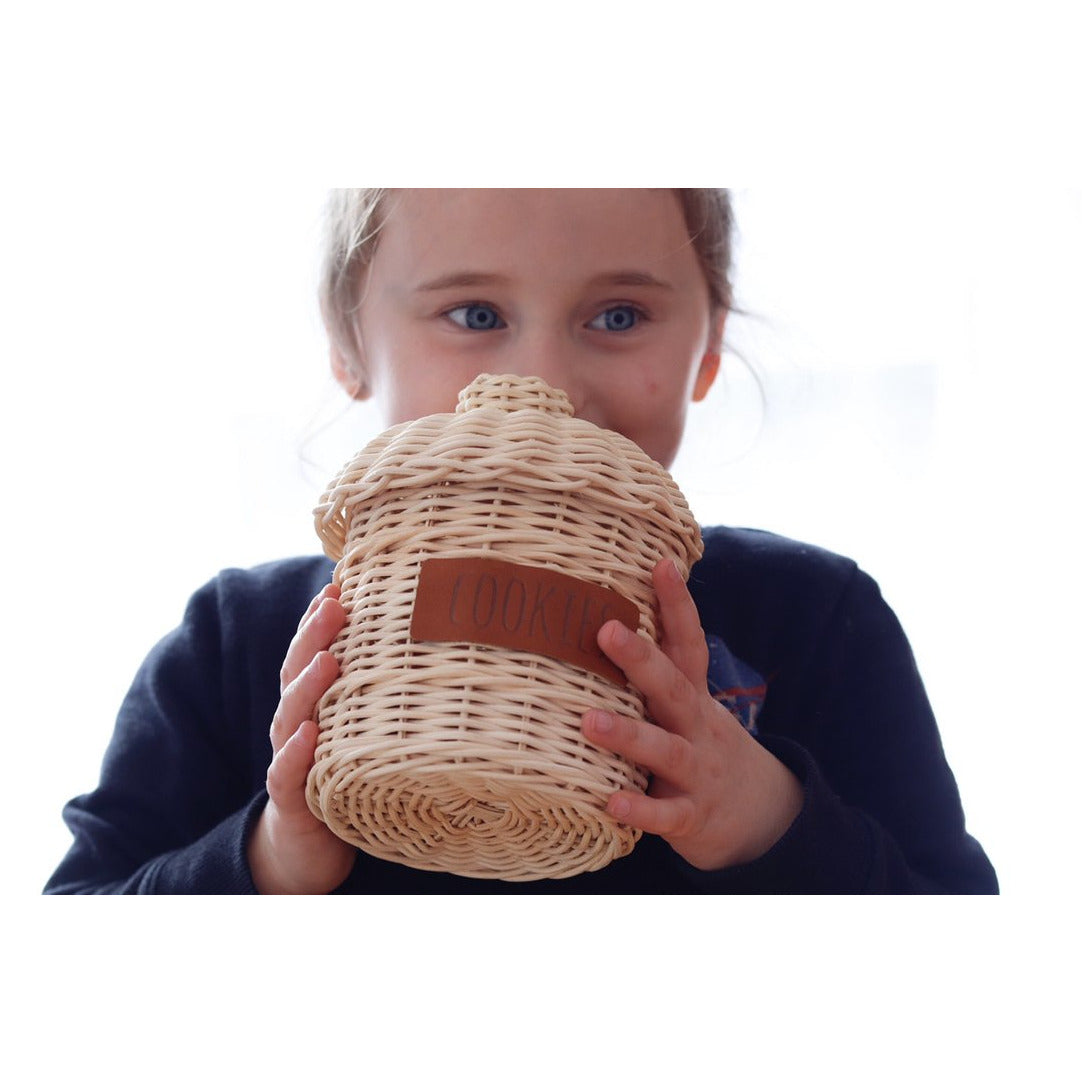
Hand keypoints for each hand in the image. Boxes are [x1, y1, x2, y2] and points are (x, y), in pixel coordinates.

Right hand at [247, 582, 355, 892]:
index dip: (319, 618)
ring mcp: (288, 758)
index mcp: (314, 703)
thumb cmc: (344, 774)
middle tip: (334, 603)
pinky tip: (307, 736)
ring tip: (327, 660)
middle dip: (314, 635)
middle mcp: (296, 722)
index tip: (338, 583)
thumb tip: (426, 649)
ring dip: (307, 685)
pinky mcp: (291, 797)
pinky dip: (295, 753)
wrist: (309, 846)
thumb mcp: (362, 730)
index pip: (311, 652)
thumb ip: (378, 693)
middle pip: (299, 672)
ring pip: (290, 715)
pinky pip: (288, 772)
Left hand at [582, 559, 802, 871]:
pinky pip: (667, 815)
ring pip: (667, 749)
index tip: (661, 564)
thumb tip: (606, 618)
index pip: (690, 643)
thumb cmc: (702, 748)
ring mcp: (699, 771)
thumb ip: (658, 673)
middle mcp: (698, 726)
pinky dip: (641, 810)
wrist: (761, 819)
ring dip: (630, 735)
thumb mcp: (689, 707)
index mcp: (694, 696)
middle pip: (673, 687)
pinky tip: (611, 803)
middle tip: (607, 630)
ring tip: (590, 722)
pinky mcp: (693, 816)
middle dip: (642, 659)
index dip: (678, 605)